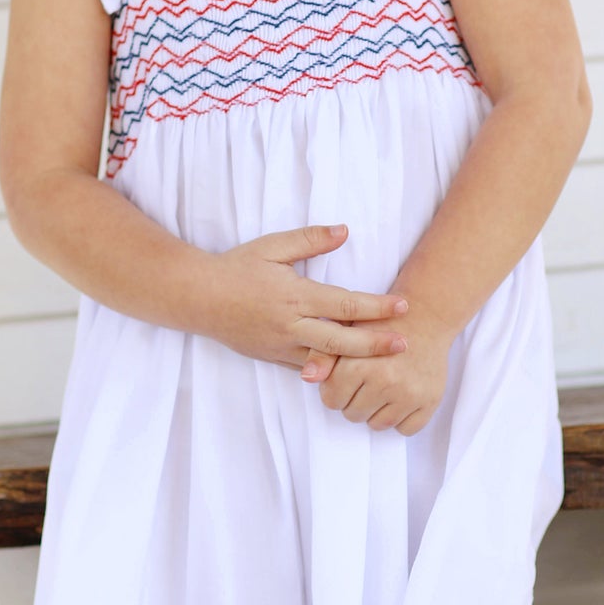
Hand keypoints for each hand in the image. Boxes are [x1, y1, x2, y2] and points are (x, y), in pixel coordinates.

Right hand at [198, 223, 409, 368]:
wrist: (198, 298)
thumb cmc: (236, 268)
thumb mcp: (272, 246)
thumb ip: (310, 239)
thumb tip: (345, 230)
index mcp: (295, 296)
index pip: (346, 305)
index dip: (378, 307)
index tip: (402, 306)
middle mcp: (292, 326)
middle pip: (343, 341)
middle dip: (377, 344)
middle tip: (405, 344)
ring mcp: (282, 346)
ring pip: (327, 360)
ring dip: (357, 363)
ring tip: (385, 364)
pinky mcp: (274, 358)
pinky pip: (308, 368)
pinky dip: (330, 371)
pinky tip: (351, 373)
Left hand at [310, 302, 452, 434]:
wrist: (425, 316)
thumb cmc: (380, 323)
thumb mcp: (345, 331)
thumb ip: (322, 355)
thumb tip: (308, 377)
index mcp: (358, 365)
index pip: (331, 401)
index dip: (336, 390)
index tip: (347, 377)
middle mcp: (384, 381)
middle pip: (353, 415)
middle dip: (355, 400)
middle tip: (368, 380)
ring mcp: (408, 394)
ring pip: (378, 425)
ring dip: (377, 411)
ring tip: (383, 387)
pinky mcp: (429, 402)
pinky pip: (406, 429)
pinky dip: (401, 418)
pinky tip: (400, 397)